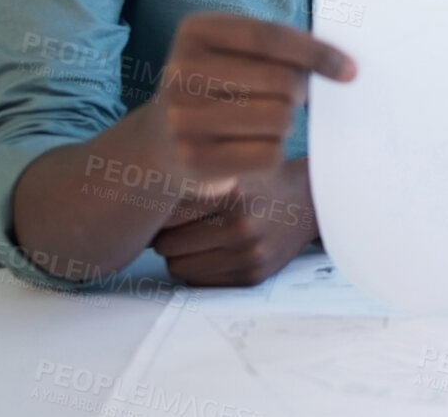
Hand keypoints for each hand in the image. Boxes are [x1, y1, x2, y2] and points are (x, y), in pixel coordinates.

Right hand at [149, 12, 355, 192]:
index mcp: (195, 31)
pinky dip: (272, 150)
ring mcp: (182, 118)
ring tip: (262, 119)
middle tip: (289, 97)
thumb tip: (344, 65)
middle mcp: (181, 72)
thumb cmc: (219, 86)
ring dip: (285, 121)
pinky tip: (251, 146)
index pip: (271, 37)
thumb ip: (281, 47)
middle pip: (282, 81)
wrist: (160, 141)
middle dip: (299, 91)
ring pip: (280, 118)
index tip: (350, 69)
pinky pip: (269, 154)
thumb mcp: (236, 52)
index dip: (317, 53)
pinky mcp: (194, 160)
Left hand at [152, 157, 317, 285]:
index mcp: (230, 189)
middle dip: (167, 233)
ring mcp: (248, 253)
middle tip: (181, 221)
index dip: (158, 208)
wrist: (309, 200)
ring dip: (179, 253)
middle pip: (165, 243)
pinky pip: (198, 281)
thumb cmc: (258, 180)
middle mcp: (241, 222)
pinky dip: (197, 267)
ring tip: (196, 235)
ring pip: (177, 266)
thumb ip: (190, 178)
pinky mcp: (252, 276)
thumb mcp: (228, 165)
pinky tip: (212, 250)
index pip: (164, 213)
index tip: (162, 202)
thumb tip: (138, 211)